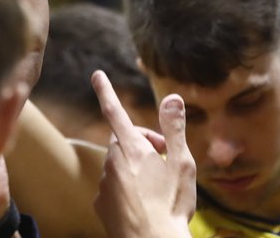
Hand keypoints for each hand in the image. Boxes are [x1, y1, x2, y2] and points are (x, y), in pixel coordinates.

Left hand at [92, 70, 196, 237]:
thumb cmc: (171, 205)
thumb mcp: (182, 165)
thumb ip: (174, 130)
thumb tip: (171, 97)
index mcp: (132, 149)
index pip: (115, 111)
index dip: (106, 91)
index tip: (97, 75)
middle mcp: (112, 163)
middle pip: (124, 140)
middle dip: (143, 142)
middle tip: (165, 156)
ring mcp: (104, 184)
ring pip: (119, 164)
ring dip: (135, 166)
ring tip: (158, 185)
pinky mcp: (101, 204)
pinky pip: (113, 186)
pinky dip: (126, 187)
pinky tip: (144, 201)